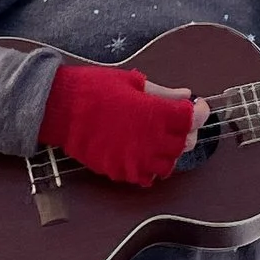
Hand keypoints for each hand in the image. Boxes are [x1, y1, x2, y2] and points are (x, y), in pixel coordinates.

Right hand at [41, 60, 208, 187]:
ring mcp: (136, 158)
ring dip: (169, 152)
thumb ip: (163, 92)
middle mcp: (151, 140)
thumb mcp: (132, 82)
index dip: (200, 112)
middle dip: (186, 131)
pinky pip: (146, 178)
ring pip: (168, 164)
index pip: (193, 118)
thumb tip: (186, 95)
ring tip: (158, 140)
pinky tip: (142, 155)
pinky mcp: (120, 170)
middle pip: (186, 143)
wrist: (60, 108)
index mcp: (156, 113)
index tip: (197, 106)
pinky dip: (149, 169)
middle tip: (176, 122)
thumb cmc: (93, 89)